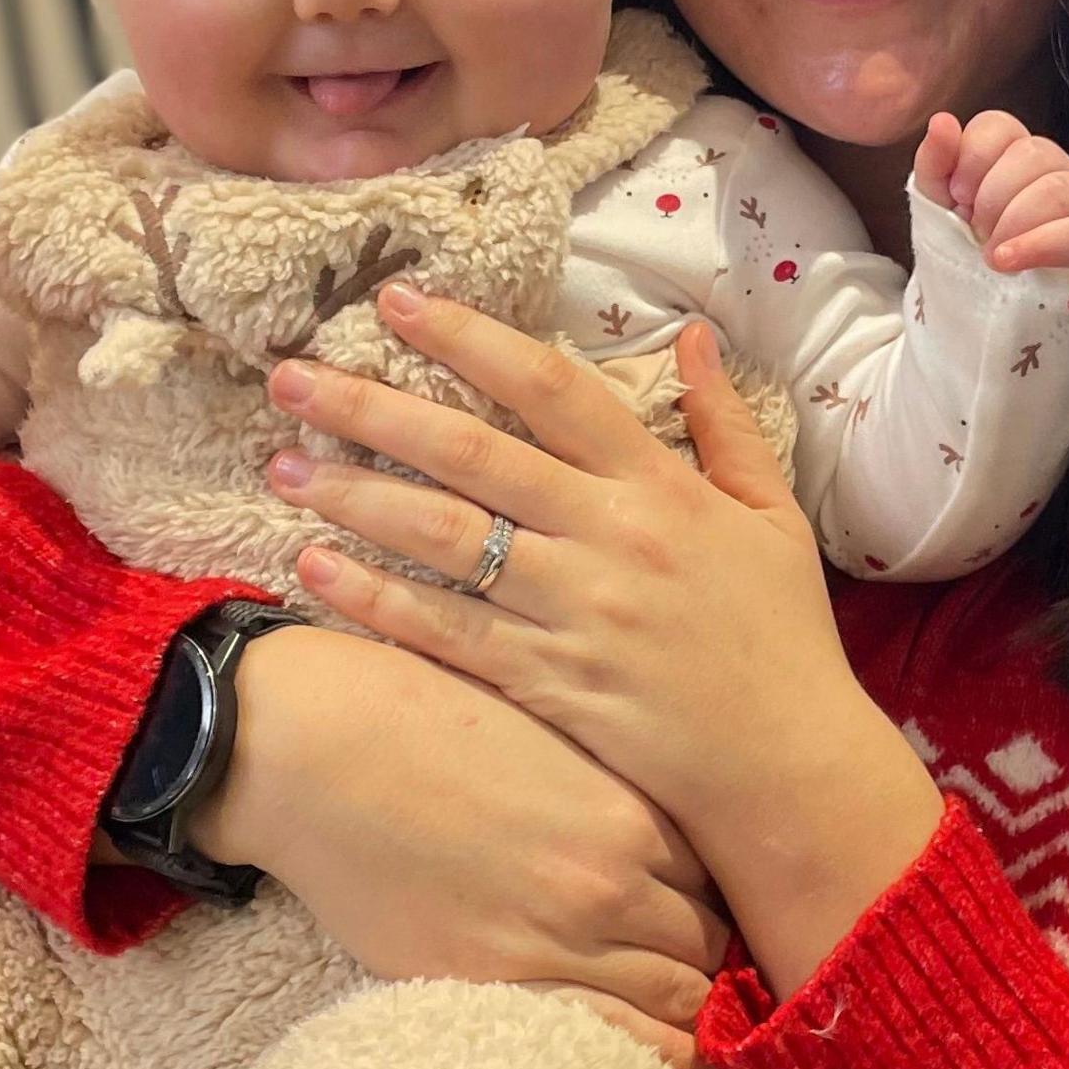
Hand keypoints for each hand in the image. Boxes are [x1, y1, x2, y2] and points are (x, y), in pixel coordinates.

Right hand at [190, 622, 727, 1068]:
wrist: (313, 749)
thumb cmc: (417, 718)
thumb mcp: (542, 730)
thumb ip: (608, 786)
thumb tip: (654, 834)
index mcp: (628, 809)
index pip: (720, 877)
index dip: (713, 897)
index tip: (699, 911)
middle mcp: (610, 881)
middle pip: (707, 945)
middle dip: (708, 960)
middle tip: (690, 971)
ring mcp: (557, 941)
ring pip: (679, 1004)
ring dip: (685, 1013)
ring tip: (679, 1025)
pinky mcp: (498, 985)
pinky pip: (616, 1043)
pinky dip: (648, 1058)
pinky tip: (647, 1059)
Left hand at [263, 293, 944, 994]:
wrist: (788, 767)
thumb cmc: (782, 637)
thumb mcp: (773, 515)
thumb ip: (724, 423)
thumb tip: (691, 335)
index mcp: (658, 486)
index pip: (551, 388)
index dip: (472, 339)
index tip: (399, 301)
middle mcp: (607, 537)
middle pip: (472, 453)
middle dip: (373, 408)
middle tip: (291, 375)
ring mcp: (570, 612)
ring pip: (443, 538)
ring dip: (354, 496)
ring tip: (281, 464)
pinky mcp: (544, 683)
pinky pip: (444, 631)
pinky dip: (376, 598)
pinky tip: (314, 566)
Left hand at [915, 109, 1068, 272]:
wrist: (996, 295)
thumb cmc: (971, 237)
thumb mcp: (940, 203)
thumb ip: (935, 162)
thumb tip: (942, 120)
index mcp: (1013, 148)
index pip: (999, 125)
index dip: (973, 158)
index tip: (957, 196)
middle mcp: (1053, 163)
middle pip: (1032, 152)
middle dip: (994, 196)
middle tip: (976, 230)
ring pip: (1057, 190)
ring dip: (1014, 222)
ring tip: (990, 253)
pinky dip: (1037, 246)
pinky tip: (1008, 261)